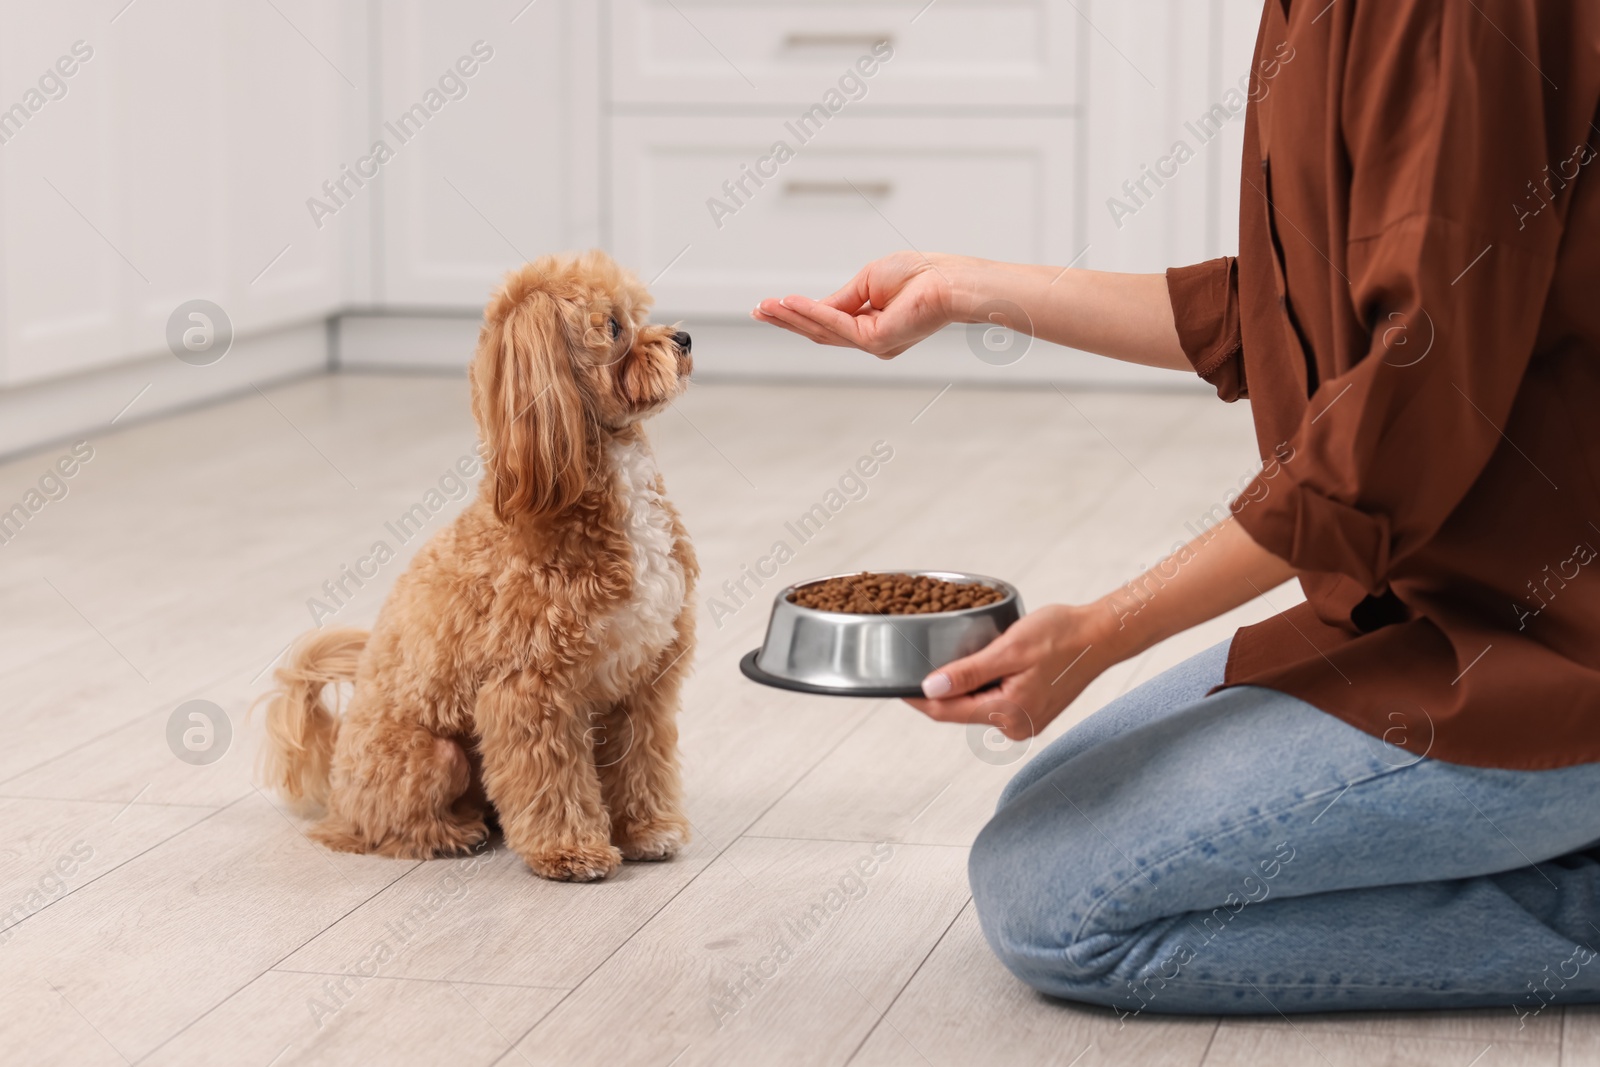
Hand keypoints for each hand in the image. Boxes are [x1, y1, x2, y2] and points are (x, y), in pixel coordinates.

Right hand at [751, 251, 964, 358]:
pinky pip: (836, 324)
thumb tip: (814, 306)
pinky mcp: (876, 341)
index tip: (770, 304)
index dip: (797, 313)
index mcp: (870, 325)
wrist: (948, 280)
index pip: (827, 322)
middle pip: (819, 331)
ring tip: (764, 306)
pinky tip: (789, 302)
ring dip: (791, 317)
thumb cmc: (920, 274)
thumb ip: (841, 298)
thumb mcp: (869, 280)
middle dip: (786, 319)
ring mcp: (873, 344)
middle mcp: (870, 339)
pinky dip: (811, 312)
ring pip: (822, 331)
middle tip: (757, 309)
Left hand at [905, 604, 1118, 739]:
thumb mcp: (1009, 649)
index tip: (894, 682)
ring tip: (943, 659)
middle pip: (958, 711)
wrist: (1100, 636)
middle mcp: (1014, 726)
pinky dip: (979, 686)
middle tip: (915, 663)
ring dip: (958, 686)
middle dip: (936, 690)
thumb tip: (929, 690)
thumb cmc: (1060, 636)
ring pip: (974, 706)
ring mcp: (1023, 721)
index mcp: (1008, 715)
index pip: (945, 712)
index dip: (916, 697)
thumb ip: (968, 672)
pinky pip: (992, 702)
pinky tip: (975, 666)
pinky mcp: (1029, 711)